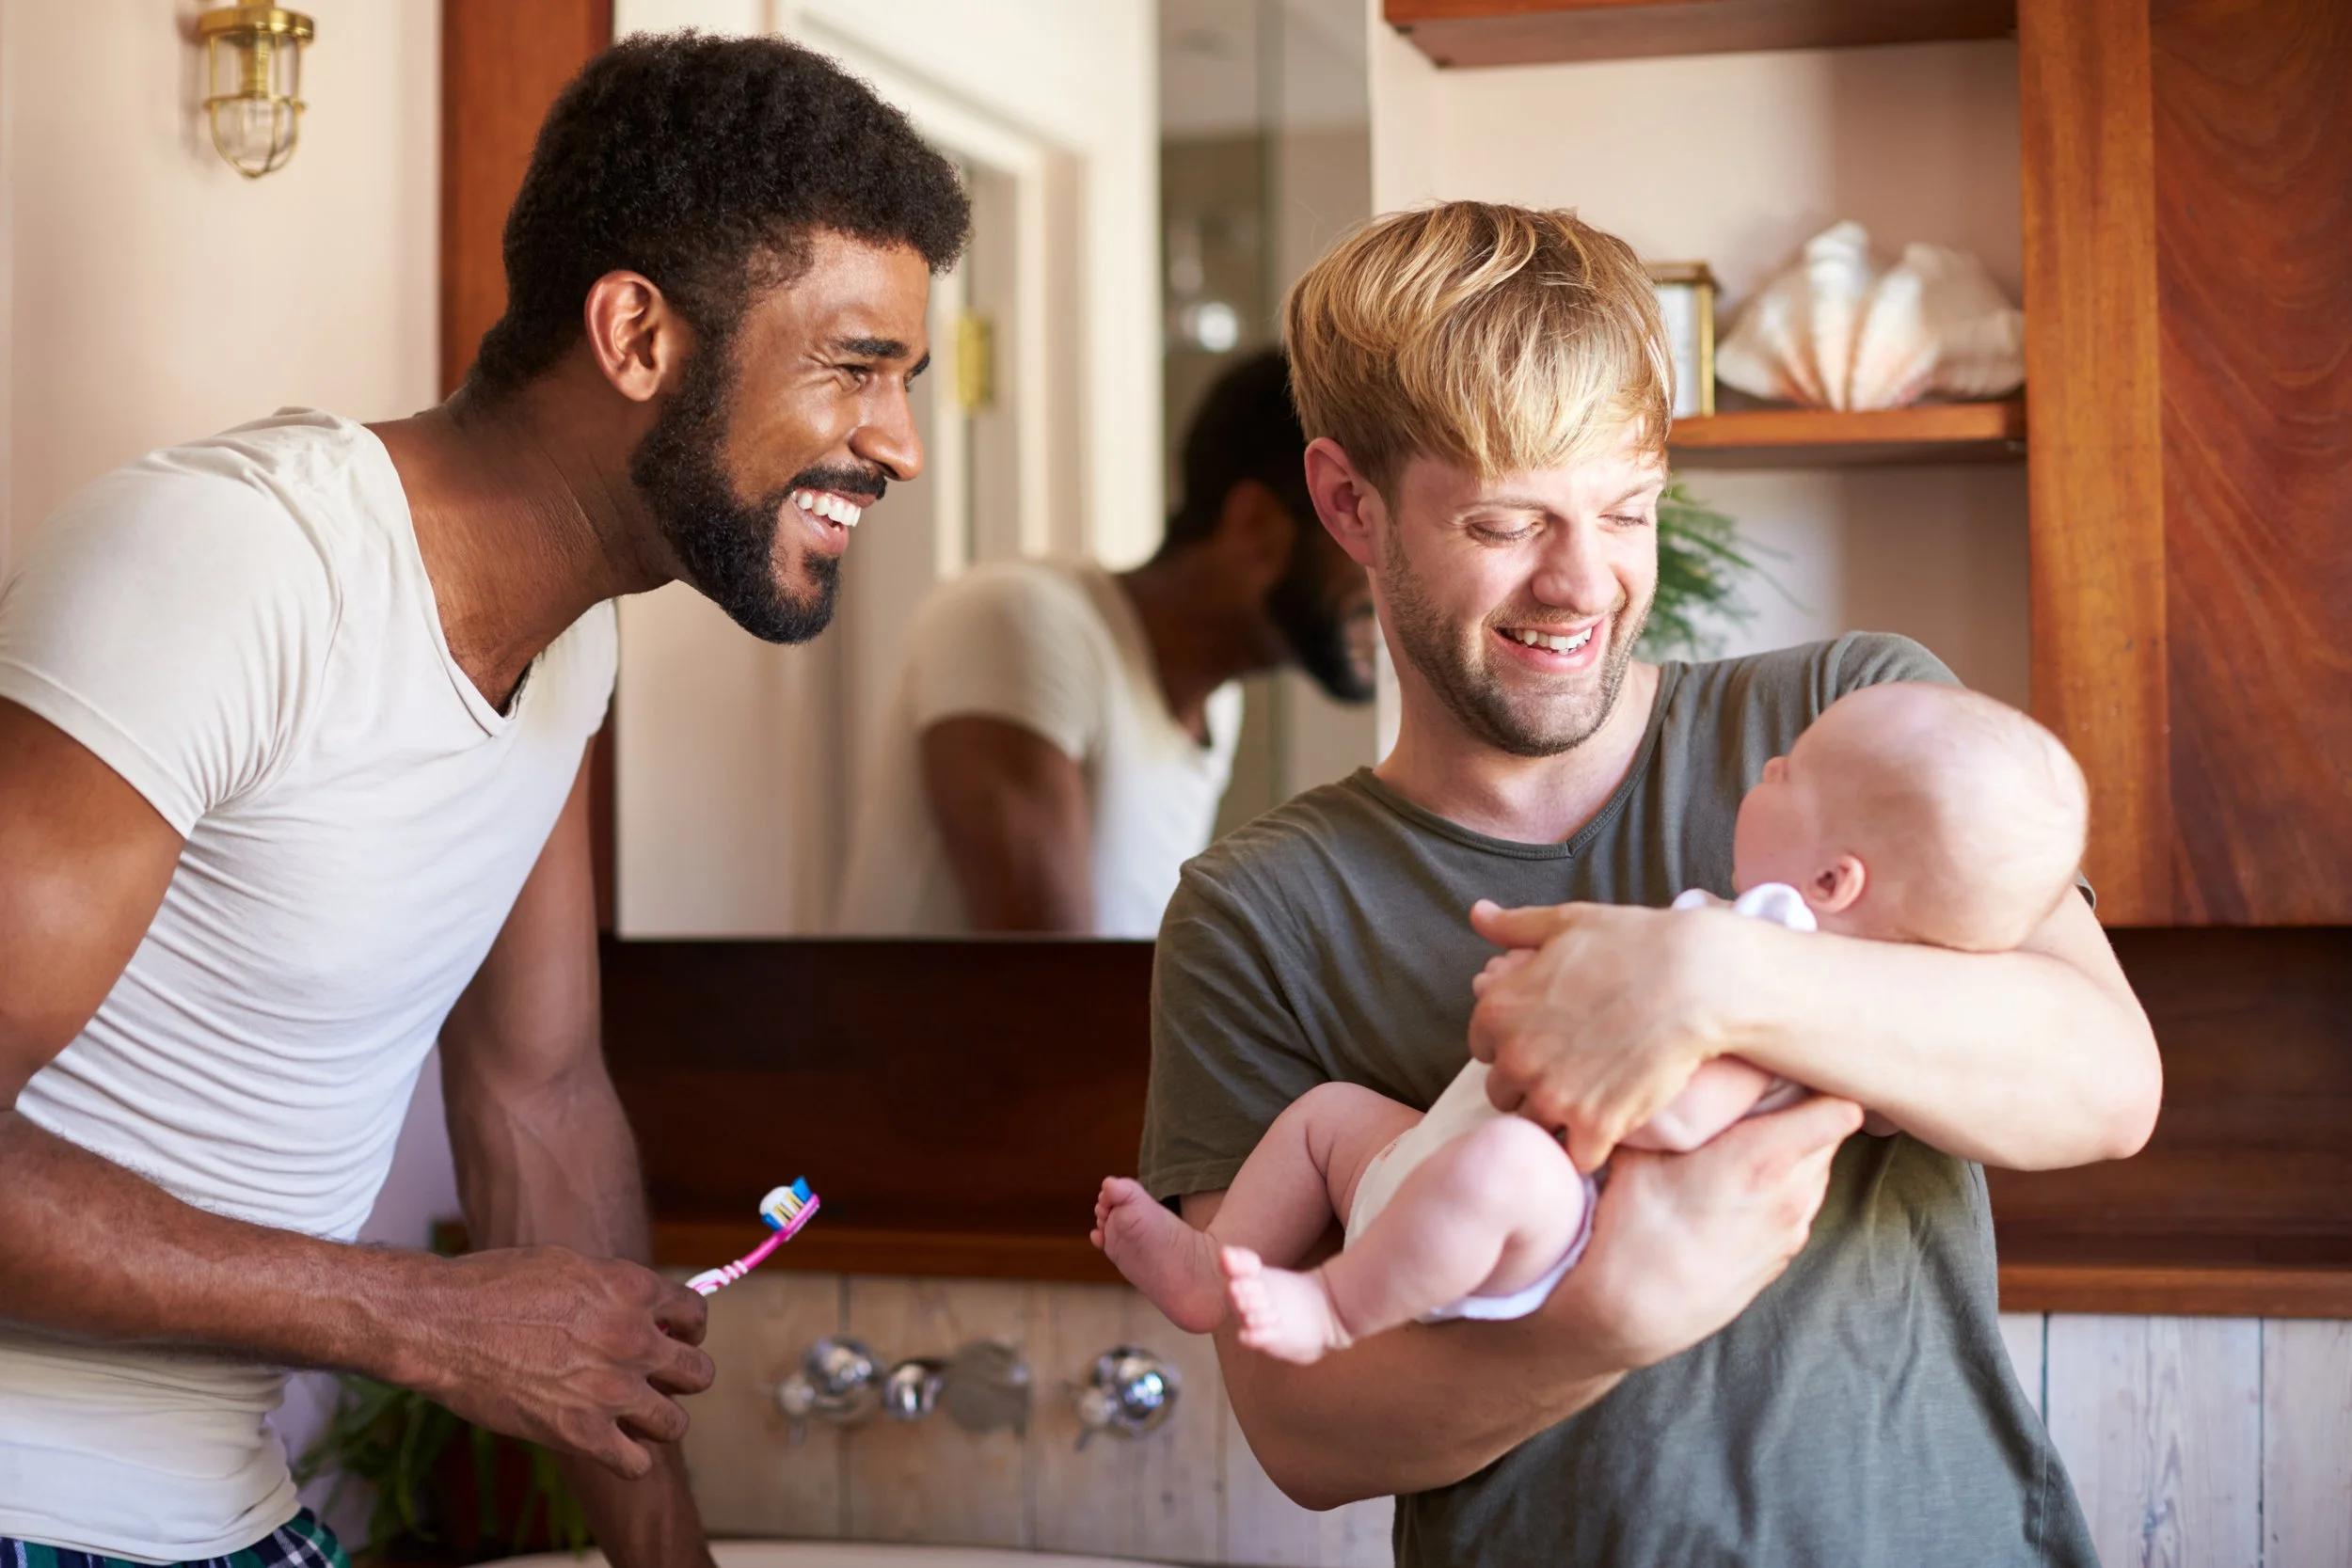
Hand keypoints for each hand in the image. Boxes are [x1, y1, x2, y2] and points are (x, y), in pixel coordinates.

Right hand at [395, 1245, 715, 1479]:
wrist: (442, 1323)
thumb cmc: (492, 1286)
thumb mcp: (568, 1265)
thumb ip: (613, 1289)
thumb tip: (639, 1308)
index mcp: (632, 1289)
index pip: (696, 1315)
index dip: (687, 1329)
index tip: (671, 1338)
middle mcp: (633, 1339)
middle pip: (698, 1373)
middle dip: (681, 1377)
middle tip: (656, 1380)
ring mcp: (610, 1389)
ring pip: (676, 1423)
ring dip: (659, 1420)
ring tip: (635, 1416)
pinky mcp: (580, 1433)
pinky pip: (636, 1463)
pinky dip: (628, 1459)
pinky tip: (609, 1444)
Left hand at [1467, 898, 1760, 1169]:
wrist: (1699, 979)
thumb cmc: (1634, 943)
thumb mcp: (1567, 923)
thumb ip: (1514, 926)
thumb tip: (1478, 914)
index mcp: (1498, 1011)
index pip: (1485, 1048)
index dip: (1517, 1044)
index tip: (1550, 1039)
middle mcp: (1515, 1057)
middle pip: (1505, 1093)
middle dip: (1531, 1085)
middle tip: (1573, 1071)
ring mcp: (1552, 1095)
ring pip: (1535, 1126)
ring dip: (1558, 1119)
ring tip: (1592, 1098)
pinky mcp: (1593, 1125)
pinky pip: (1575, 1156)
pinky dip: (1590, 1147)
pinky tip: (1610, 1127)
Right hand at [1544, 1093, 1862, 1370]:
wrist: (1632, 1314)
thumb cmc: (1631, 1227)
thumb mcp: (1642, 1150)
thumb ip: (1677, 1104)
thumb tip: (1685, 1064)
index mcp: (1765, 1159)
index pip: (1838, 1107)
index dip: (1819, 1081)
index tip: (1792, 1064)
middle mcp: (1793, 1194)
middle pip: (1830, 1132)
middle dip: (1805, 1107)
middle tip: (1763, 1088)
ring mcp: (1792, 1229)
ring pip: (1816, 1168)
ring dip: (1794, 1148)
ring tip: (1745, 1136)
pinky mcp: (1783, 1255)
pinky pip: (1798, 1202)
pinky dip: (1781, 1185)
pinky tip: (1735, 1186)